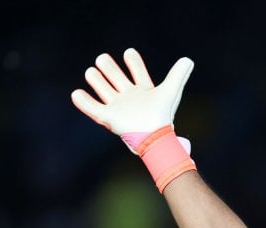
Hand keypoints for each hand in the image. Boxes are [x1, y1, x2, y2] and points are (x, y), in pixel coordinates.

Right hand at [71, 48, 193, 134]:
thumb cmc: (162, 115)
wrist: (153, 136)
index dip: (133, 61)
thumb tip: (188, 60)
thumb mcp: (171, 91)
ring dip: (95, 79)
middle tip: (103, 60)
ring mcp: (118, 107)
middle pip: (115, 77)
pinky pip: (93, 108)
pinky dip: (83, 102)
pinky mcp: (108, 117)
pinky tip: (77, 93)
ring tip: (92, 72)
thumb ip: (178, 74)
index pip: (137, 72)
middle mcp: (129, 98)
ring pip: (102, 89)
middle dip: (108, 67)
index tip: (129, 53)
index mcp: (144, 91)